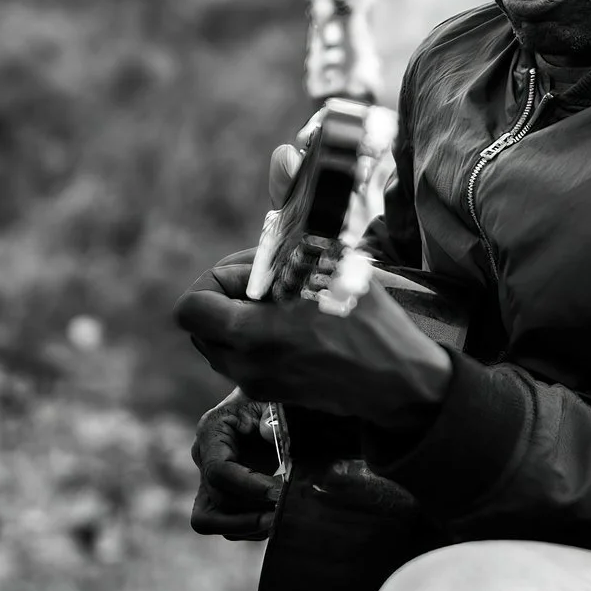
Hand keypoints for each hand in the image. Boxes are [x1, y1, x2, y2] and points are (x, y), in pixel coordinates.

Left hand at [174, 264, 454, 434]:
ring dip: (239, 317)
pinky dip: (255, 337)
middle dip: (225, 297)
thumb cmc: (368, 322)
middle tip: (266, 282)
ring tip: (284, 301)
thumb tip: (270, 197)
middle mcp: (246, 367)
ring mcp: (258, 385)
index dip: (214, 280)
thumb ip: (284, 248)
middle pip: (202, 325)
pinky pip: (243, 359)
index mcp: (253, 336)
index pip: (189, 309)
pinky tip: (295, 322)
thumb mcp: (329, 268)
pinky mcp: (274, 393)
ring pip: (220, 343)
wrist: (400, 381)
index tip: (252, 274)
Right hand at [190, 389, 279, 538]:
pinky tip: (274, 520)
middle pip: (218, 498)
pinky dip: (248, 529)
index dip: (249, 486)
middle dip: (252, 510)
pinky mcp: (216, 496)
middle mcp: (202, 457)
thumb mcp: (274, 399)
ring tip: (279, 521)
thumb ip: (273, 413)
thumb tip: (270, 434)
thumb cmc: (269, 400)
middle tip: (286, 510)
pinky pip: (223, 524)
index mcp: (211, 431)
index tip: (280, 493)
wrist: (264, 405)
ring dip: (247, 525)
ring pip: (212, 519)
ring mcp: (205, 479)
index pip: (219, 470)